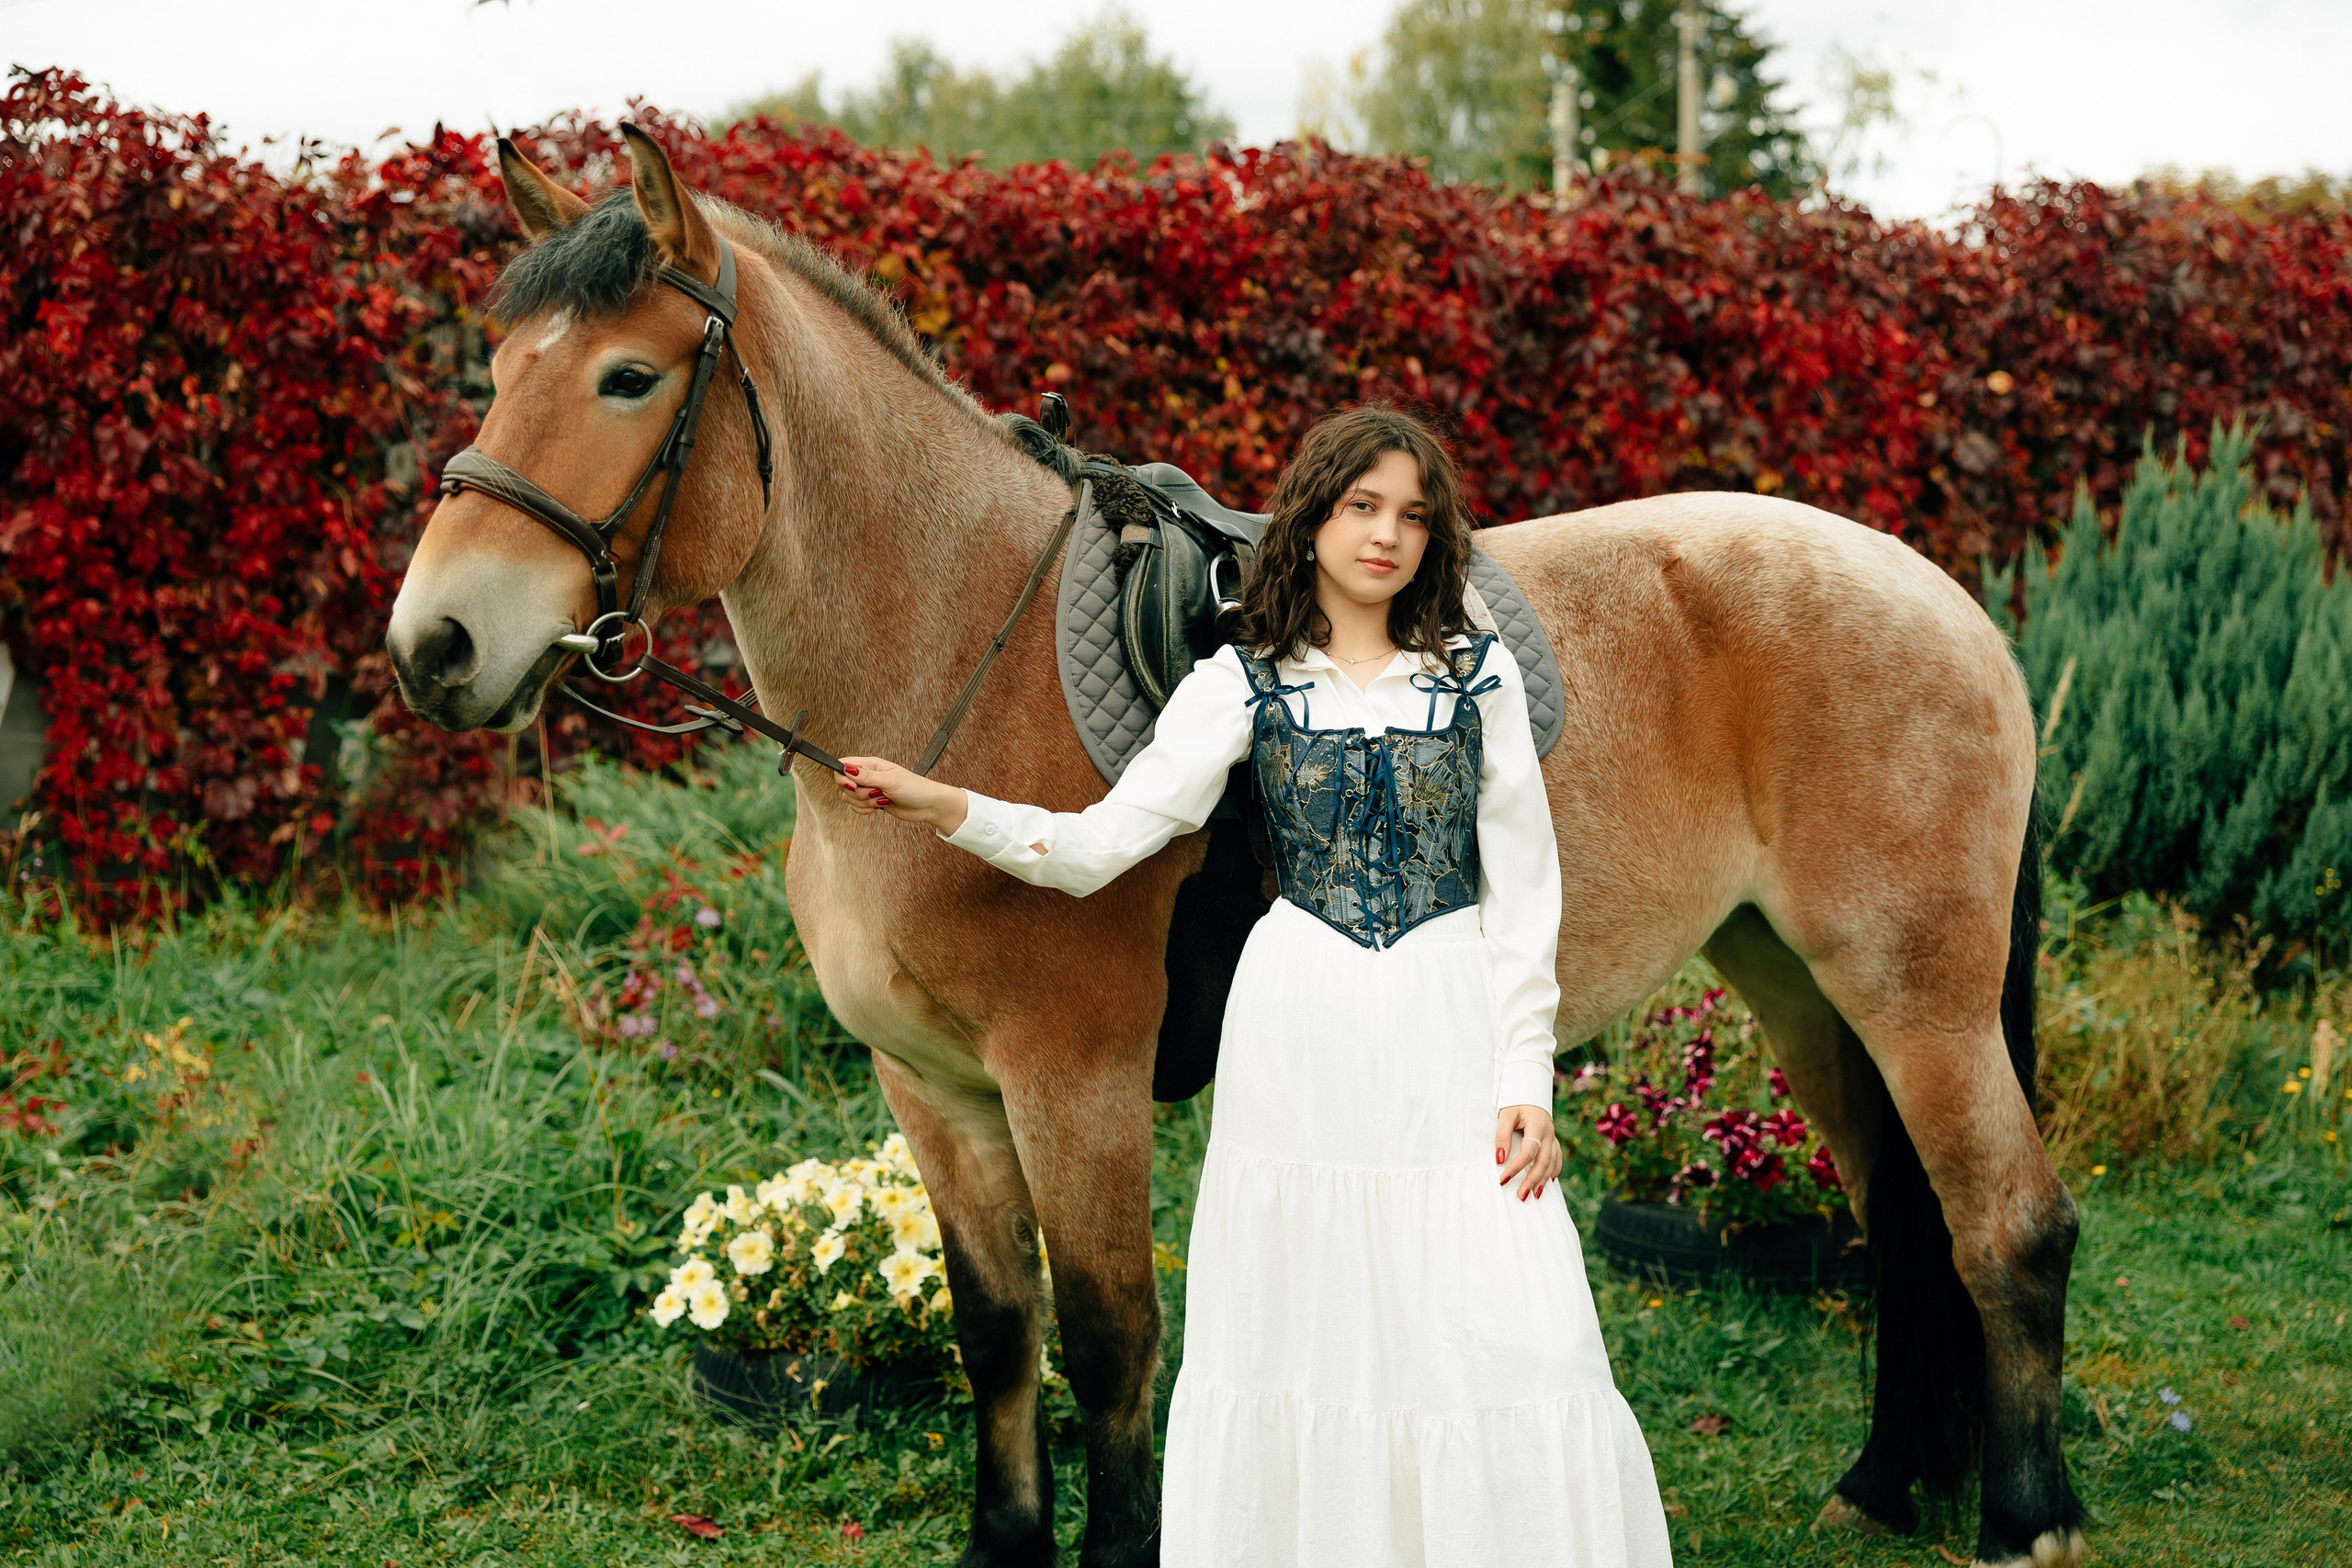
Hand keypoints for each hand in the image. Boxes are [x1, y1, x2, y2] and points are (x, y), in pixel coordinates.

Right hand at [833, 755, 968, 834]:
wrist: (927, 805)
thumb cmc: (915, 788)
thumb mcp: (890, 780)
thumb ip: (867, 776)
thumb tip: (846, 769)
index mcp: (871, 764)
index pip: (844, 765)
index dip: (842, 776)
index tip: (853, 785)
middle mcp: (868, 776)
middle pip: (844, 784)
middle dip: (858, 793)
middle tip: (876, 792)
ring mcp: (869, 790)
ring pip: (850, 798)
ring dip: (865, 803)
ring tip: (882, 799)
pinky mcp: (872, 802)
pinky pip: (857, 808)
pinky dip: (866, 811)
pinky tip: (880, 807)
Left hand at [1495, 1103, 1561, 1201]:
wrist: (1530, 1091)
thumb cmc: (1515, 1102)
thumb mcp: (1505, 1114)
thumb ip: (1502, 1135)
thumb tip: (1500, 1158)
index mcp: (1538, 1126)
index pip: (1529, 1151)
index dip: (1516, 1167)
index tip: (1503, 1179)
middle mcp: (1549, 1134)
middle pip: (1544, 1162)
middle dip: (1532, 1180)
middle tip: (1521, 1196)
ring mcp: (1553, 1138)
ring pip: (1552, 1163)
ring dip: (1543, 1180)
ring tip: (1533, 1195)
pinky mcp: (1553, 1140)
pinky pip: (1558, 1159)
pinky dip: (1554, 1171)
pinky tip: (1547, 1182)